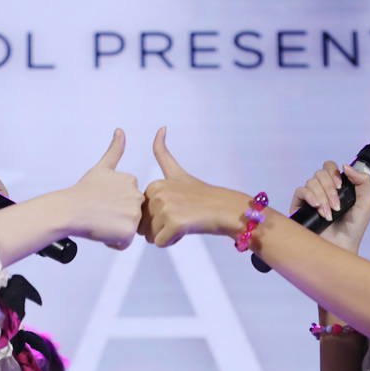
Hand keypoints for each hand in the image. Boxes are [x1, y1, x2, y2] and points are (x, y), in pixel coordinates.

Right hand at [64, 129, 143, 249]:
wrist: (68, 209)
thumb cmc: (82, 192)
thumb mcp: (101, 168)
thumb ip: (115, 150)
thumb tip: (120, 131)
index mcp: (132, 181)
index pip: (128, 202)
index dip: (113, 205)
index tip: (100, 201)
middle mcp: (137, 196)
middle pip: (129, 216)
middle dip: (115, 218)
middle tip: (99, 212)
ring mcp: (134, 214)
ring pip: (127, 229)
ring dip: (114, 230)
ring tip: (100, 221)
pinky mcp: (129, 231)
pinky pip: (124, 242)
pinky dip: (112, 241)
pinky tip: (101, 231)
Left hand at [140, 127, 244, 246]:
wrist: (227, 209)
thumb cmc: (202, 196)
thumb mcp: (178, 173)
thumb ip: (164, 154)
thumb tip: (160, 127)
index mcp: (154, 184)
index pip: (142, 213)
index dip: (158, 215)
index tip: (176, 206)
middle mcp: (157, 193)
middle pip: (144, 226)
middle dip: (159, 227)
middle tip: (182, 217)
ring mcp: (165, 207)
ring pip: (151, 236)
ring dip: (167, 235)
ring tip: (186, 222)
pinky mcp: (174, 222)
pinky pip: (161, 243)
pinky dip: (173, 241)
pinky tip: (187, 230)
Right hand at [290, 162, 369, 253]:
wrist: (340, 247)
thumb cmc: (354, 229)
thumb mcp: (366, 204)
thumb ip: (363, 182)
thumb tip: (346, 166)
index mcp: (337, 187)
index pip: (330, 167)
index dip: (333, 172)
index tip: (340, 186)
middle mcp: (322, 190)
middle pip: (320, 173)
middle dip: (329, 188)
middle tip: (336, 206)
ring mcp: (310, 198)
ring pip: (311, 182)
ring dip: (322, 197)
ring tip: (328, 214)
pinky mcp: (299, 206)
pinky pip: (300, 191)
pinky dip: (309, 196)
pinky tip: (317, 207)